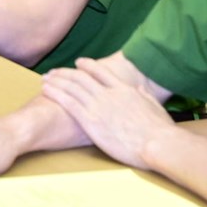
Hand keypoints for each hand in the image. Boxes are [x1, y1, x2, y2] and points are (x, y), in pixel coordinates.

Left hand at [38, 58, 174, 170]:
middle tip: (53, 72)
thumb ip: (145, 95)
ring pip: (71, 88)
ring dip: (56, 81)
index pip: (101, 72)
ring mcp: (99, 106)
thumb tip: (140, 88)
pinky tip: (46, 90)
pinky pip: (68, 103)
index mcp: (124, 90)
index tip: (77, 63)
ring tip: (45, 79)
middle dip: (64, 73)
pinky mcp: (91, 121)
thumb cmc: (161, 131)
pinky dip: (55, 94)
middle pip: (81, 78)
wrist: (158, 144)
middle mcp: (108, 94)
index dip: (87, 65)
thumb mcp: (155, 107)